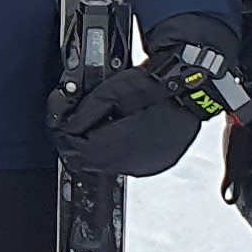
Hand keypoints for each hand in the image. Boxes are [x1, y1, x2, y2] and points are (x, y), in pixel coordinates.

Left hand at [49, 30, 239, 180]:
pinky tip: (117, 136)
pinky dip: (115, 154)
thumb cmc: (155, 84)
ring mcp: (149, 164)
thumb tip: (69, 127)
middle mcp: (138, 159)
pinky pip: (127, 165)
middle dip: (80, 147)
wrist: (188, 87)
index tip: (63, 129)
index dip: (69, 140)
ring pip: (110, 167)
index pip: (84, 151)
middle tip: (74, 130)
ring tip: (96, 129)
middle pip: (95, 163)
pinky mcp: (157, 163)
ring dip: (97, 152)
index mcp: (127, 141)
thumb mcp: (112, 91)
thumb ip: (87, 111)